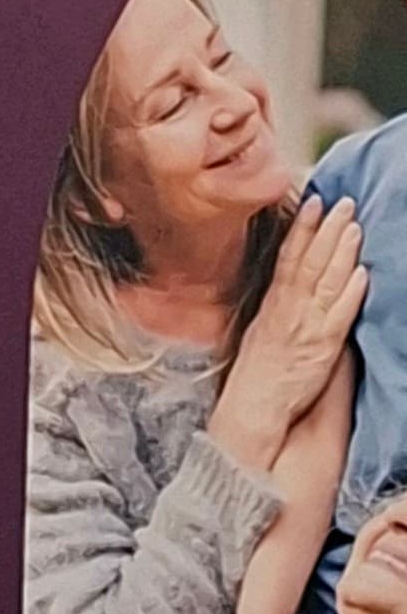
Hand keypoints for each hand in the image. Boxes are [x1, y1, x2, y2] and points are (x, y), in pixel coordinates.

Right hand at [215, 196, 365, 470]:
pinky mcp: (320, 349)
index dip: (302, 229)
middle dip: (326, 229)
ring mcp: (303, 328)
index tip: (313, 201)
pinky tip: (362, 275)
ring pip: (324, 281)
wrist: (252, 412)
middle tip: (343, 201)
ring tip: (354, 225)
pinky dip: (350, 294)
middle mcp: (287, 310)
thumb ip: (280, 310)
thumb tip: (294, 288)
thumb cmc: (258, 379)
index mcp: (272, 305)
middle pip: (308, 262)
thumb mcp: (262, 334)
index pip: (288, 258)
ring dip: (340, 252)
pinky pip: (337, 317)